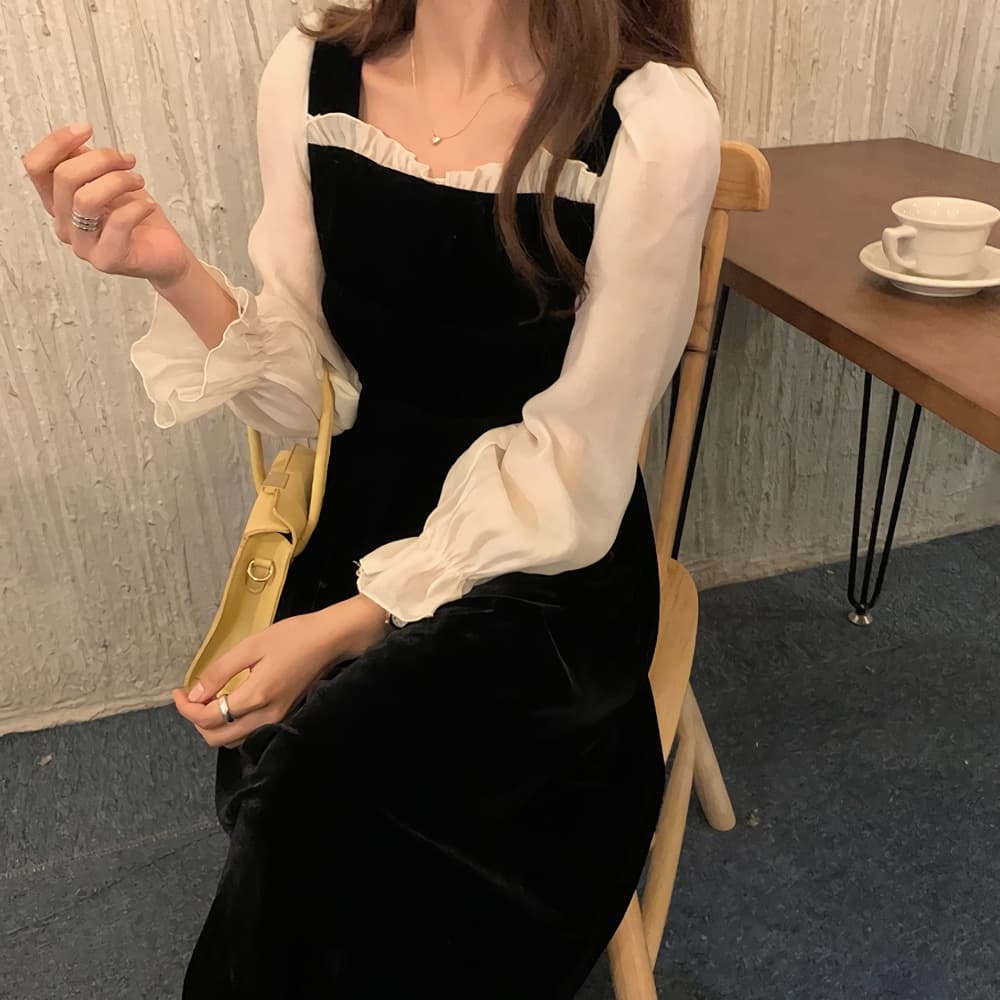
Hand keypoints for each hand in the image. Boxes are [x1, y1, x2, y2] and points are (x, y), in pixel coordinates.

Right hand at [21, 121, 194, 289]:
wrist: (165, 253)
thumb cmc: (136, 216)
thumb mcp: (108, 180)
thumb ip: (86, 162)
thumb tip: (75, 140)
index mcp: (58, 203)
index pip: (37, 166)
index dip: (57, 142)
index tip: (86, 129)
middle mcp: (65, 225)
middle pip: (65, 177)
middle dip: (101, 159)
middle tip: (128, 160)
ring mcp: (84, 245)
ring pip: (86, 199)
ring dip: (118, 181)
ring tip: (138, 181)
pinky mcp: (107, 259)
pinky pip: (118, 223)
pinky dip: (138, 206)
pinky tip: (149, 205)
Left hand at [172, 595, 393, 748]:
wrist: (331, 640)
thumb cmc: (294, 636)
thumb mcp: (251, 646)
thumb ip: (220, 671)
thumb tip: (193, 694)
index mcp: (256, 696)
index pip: (208, 717)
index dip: (185, 708)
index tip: (176, 691)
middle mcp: (266, 717)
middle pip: (216, 738)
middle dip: (196, 720)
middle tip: (190, 697)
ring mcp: (277, 720)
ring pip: (232, 740)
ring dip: (213, 726)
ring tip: (208, 700)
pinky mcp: (284, 717)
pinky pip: (248, 733)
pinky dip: (231, 725)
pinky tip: (230, 703)